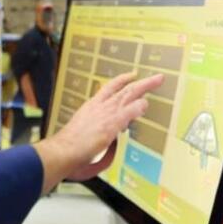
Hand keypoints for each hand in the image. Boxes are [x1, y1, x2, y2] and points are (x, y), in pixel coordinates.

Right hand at [32, 71, 163, 192]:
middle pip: (124, 88)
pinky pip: (129, 112)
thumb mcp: (84, 130)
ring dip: (145, 87)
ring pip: (129, 94)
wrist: (64, 148)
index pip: (109, 88)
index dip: (122, 80)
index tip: (132, 75)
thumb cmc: (70, 144)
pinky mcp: (111, 124)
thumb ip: (97, 130)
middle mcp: (100, 106)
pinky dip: (139, 107)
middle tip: (156, 77)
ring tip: (158, 81)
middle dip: (141, 82)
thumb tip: (108, 137)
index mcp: (92, 106)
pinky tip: (146, 105)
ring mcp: (106, 114)